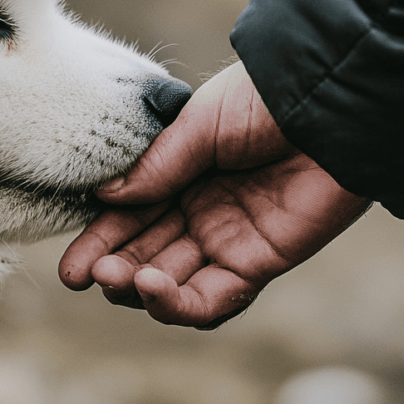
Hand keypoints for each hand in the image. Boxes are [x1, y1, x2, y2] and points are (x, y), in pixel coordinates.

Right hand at [59, 62, 367, 327]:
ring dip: (141, 288)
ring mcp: (230, 239)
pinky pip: (215, 297)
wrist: (331, 107)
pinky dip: (180, 302)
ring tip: (117, 279)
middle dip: (114, 268)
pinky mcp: (261, 262)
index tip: (71, 267)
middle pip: (148, 254)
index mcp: (183, 173)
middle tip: (87, 275)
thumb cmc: (266, 101)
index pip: (132, 218)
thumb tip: (104, 197)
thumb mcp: (199, 125)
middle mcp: (203, 211)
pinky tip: (152, 288)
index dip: (100, 243)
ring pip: (175, 282)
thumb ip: (157, 166)